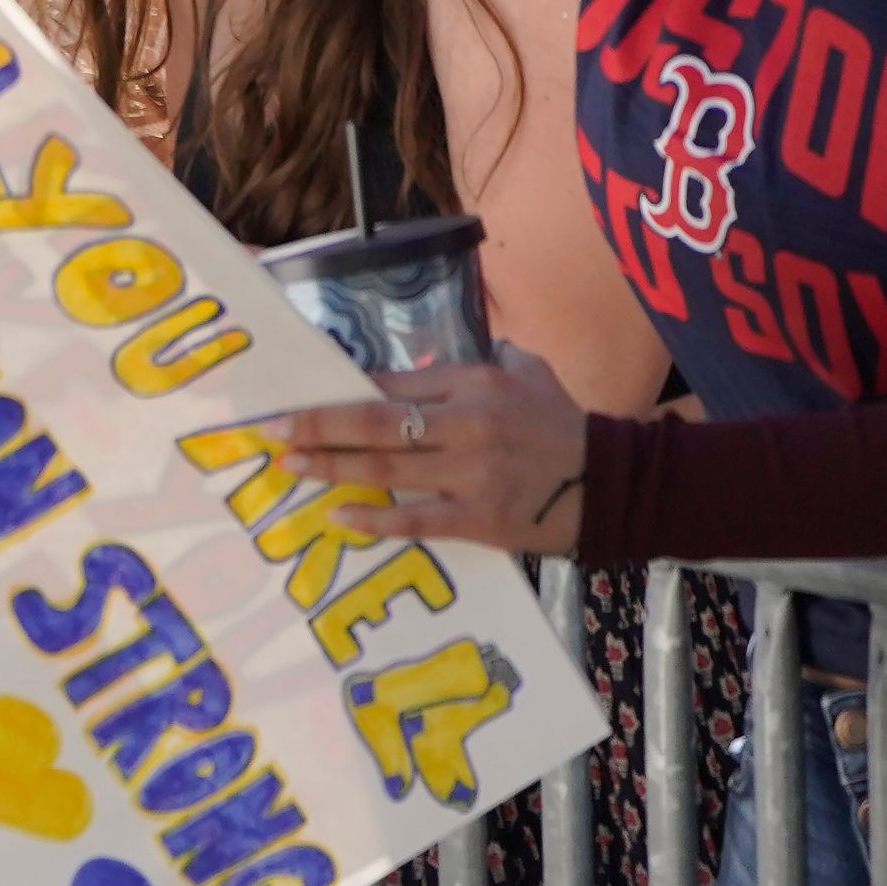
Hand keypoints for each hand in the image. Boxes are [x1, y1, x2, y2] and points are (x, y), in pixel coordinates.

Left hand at [279, 345, 591, 552]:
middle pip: (376, 424)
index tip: (297, 396)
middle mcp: (469, 425)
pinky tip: (337, 515)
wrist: (617, 482)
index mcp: (475, 384)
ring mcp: (473, 476)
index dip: (340, 393)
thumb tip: (414, 369)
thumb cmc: (561, 423)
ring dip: (330, 467)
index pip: (391, 386)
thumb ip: (471, 364)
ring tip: (288, 464)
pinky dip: (374, 518)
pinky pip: (416, 520)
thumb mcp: (522, 373)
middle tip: (269, 428)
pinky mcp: (481, 520)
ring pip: (386, 470)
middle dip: (316, 425)